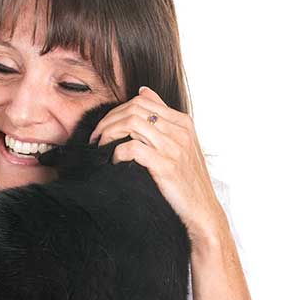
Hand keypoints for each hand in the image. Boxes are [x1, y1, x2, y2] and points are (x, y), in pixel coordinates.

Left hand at [89, 86, 227, 242]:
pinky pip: (132, 148)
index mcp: (183, 122)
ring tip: (102, 148)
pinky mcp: (166, 166)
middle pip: (134, 109)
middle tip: (97, 137)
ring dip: (109, 134)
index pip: (143, 100)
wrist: (203, 210)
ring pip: (131, 124)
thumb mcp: (182, 143)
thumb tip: (143, 90)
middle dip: (109, 121)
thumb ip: (164, 117)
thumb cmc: (188, 180)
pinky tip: (114, 162)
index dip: (118, 110)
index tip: (106, 126)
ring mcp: (174, 147)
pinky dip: (117, 153)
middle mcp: (180, 131)